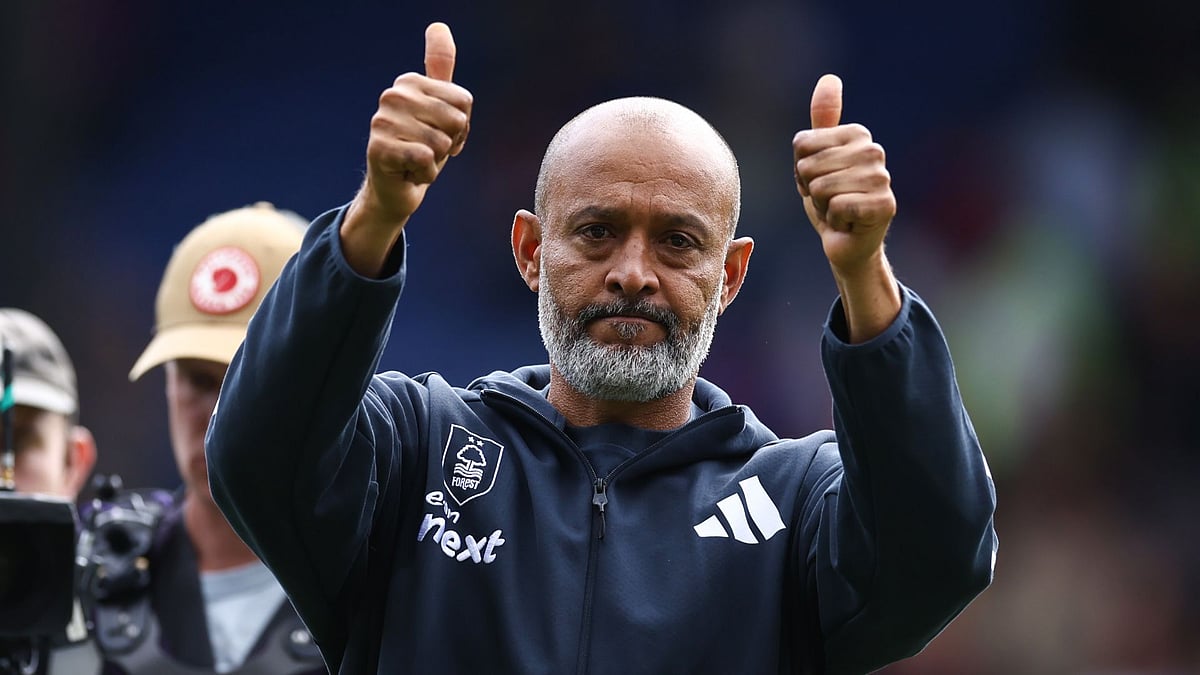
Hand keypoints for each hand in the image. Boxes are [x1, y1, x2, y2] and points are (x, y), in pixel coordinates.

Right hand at [342, 22, 472, 274]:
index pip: (464, 102)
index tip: (441, 133)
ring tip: (417, 160)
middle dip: (449, 143)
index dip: (461, 127)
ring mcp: (382, 121)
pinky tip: (410, 172)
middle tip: (428, 150)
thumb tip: (439, 25)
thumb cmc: (422, 147)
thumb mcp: (440, 108)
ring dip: (436, 161)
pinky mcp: (378, 148)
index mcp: (410, 82)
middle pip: (456, 120)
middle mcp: (393, 95)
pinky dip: (425, 174)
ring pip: (441, 142)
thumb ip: (440, 69)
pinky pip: (425, 159)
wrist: (397, 188)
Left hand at [793, 75, 895, 273]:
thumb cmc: (831, 198)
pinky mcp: (884, 205)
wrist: (849, 241)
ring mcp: (882, 178)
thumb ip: (823, 120)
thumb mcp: (817, 157)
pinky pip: (837, 207)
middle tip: (829, 198)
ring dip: (822, 206)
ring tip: (838, 210)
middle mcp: (874, 151)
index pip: (801, 145)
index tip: (820, 179)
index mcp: (857, 134)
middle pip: (808, 166)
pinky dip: (835, 221)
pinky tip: (848, 222)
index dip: (801, 169)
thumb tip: (829, 78)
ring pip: (821, 188)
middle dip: (811, 189)